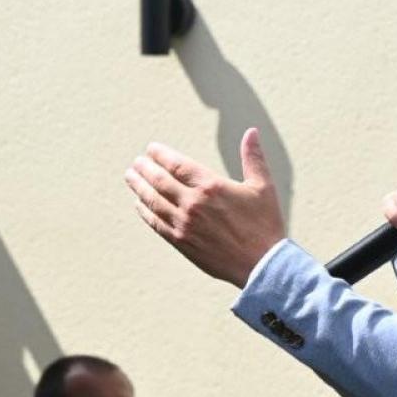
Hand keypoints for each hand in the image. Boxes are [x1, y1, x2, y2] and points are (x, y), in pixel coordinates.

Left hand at [125, 128, 284, 287]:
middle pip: (159, 180)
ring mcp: (184, 224)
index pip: (176, 164)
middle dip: (144, 168)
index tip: (151, 149)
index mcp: (211, 186)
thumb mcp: (263, 186)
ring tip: (130, 177)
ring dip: (138, 187)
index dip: (160, 154)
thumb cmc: (265, 224)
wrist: (263, 264)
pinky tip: (139, 204)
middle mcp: (193, 203)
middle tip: (137, 162)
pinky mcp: (182, 242)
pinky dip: (144, 211)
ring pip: (153, 201)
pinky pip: (156, 223)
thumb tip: (252, 131)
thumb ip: (253, 157)